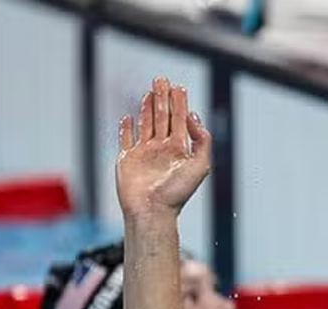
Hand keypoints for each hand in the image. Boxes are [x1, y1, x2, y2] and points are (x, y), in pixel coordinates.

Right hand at [116, 76, 211, 218]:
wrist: (151, 211)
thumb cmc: (176, 192)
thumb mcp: (200, 165)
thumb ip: (202, 140)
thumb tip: (193, 116)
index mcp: (178, 150)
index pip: (179, 120)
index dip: (180, 103)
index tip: (179, 87)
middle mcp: (162, 150)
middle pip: (163, 117)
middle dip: (163, 98)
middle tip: (162, 79)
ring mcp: (144, 154)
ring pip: (146, 124)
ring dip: (148, 106)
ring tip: (150, 90)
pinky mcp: (127, 160)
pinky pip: (126, 140)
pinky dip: (126, 128)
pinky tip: (128, 118)